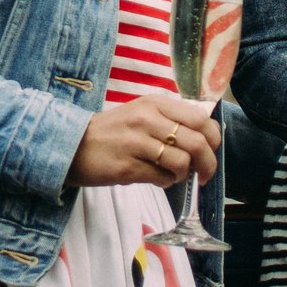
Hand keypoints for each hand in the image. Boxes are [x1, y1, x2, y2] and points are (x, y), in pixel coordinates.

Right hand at [68, 93, 220, 188]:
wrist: (73, 145)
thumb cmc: (113, 132)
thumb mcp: (142, 113)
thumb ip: (170, 120)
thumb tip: (204, 137)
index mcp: (154, 103)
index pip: (200, 119)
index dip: (213, 139)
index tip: (212, 150)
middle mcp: (147, 119)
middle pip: (197, 143)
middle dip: (207, 164)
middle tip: (204, 174)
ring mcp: (136, 143)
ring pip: (182, 163)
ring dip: (183, 175)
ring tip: (173, 174)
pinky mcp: (128, 167)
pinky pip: (163, 179)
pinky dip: (166, 182)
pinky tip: (156, 178)